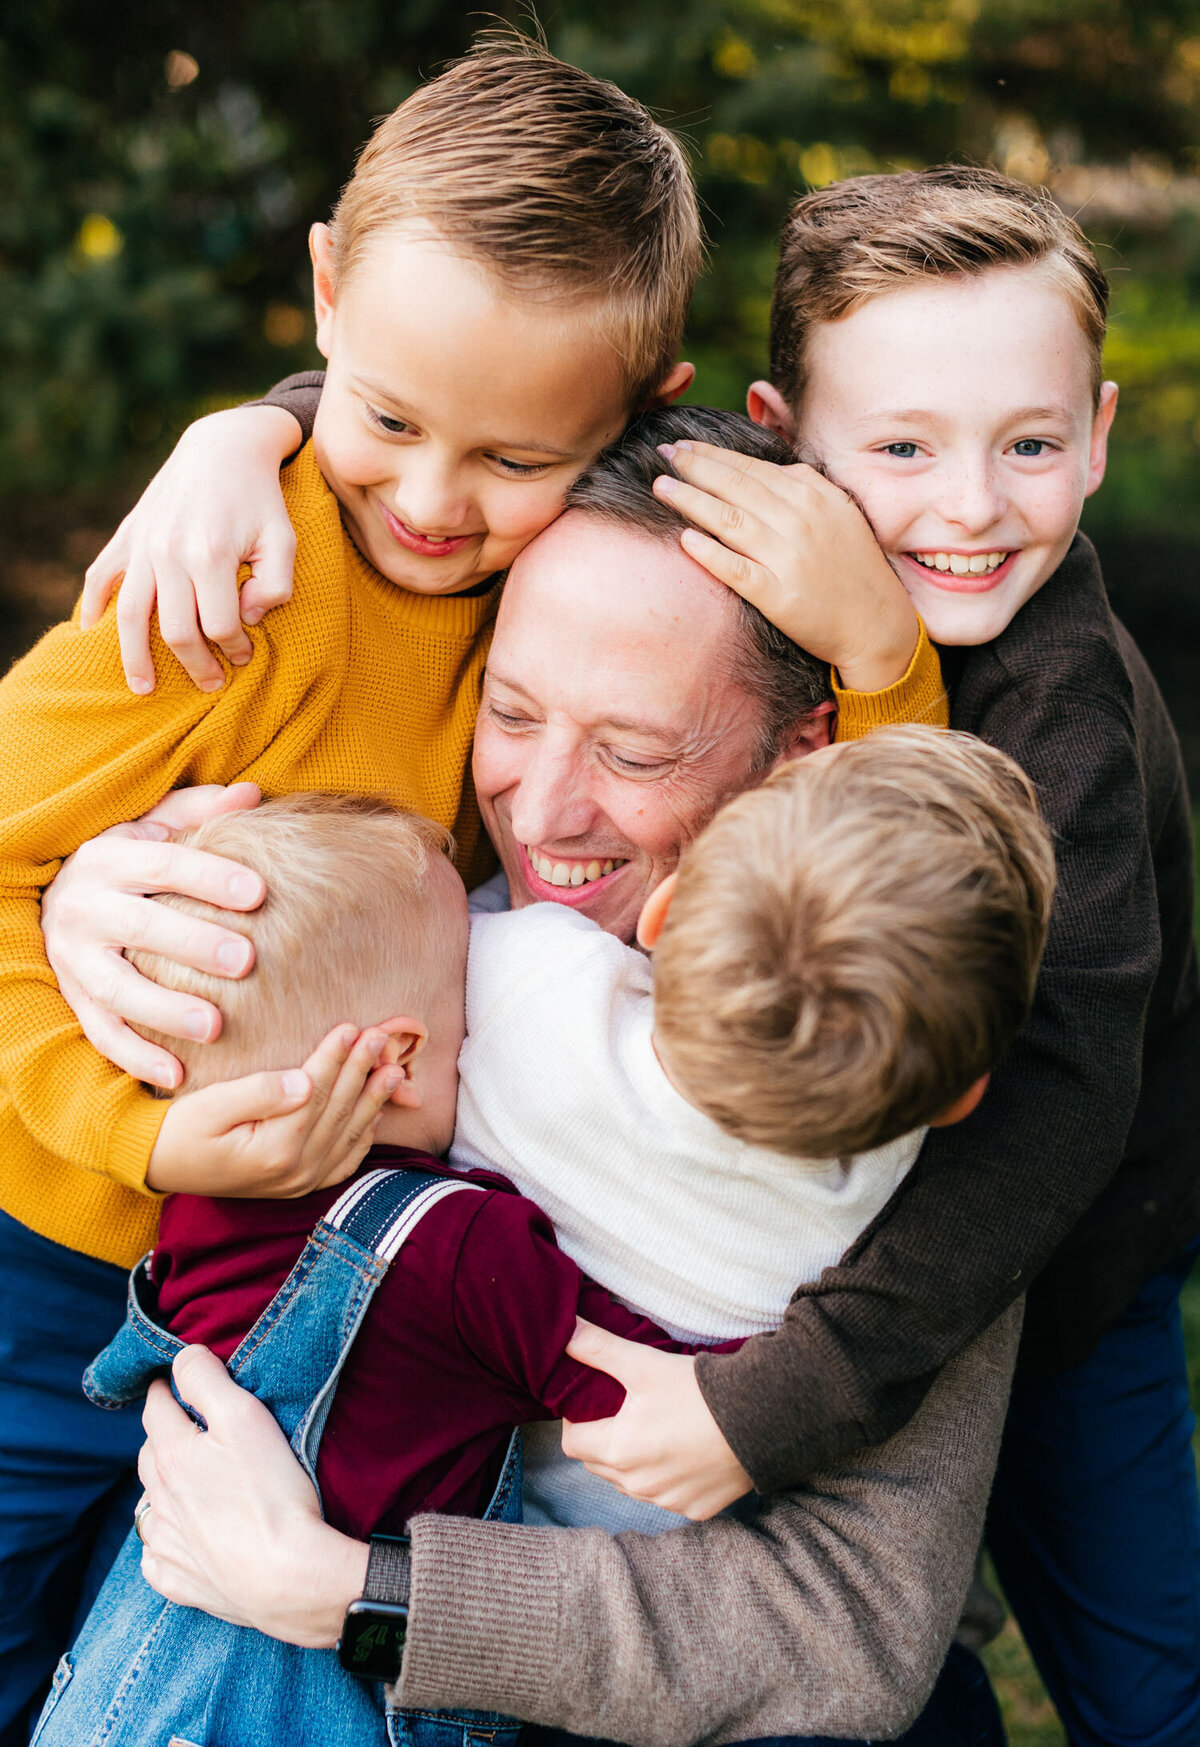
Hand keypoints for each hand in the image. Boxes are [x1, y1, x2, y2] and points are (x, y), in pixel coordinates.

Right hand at [41, 784, 265, 1090]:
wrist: (60, 903)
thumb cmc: (131, 865)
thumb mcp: (154, 829)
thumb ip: (199, 812)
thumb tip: (250, 794)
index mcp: (108, 859)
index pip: (162, 865)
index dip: (209, 877)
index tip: (259, 892)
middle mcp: (84, 908)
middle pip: (141, 928)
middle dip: (194, 945)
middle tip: (246, 961)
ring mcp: (74, 959)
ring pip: (117, 988)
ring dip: (165, 1009)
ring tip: (214, 1027)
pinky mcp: (74, 1000)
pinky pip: (103, 1033)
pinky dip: (137, 1056)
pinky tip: (178, 1074)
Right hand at [82, 405, 300, 693]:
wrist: (223, 448)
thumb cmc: (261, 501)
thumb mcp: (285, 540)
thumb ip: (277, 586)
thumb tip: (248, 619)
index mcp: (212, 555)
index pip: (220, 625)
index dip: (236, 649)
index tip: (245, 657)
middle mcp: (170, 552)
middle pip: (175, 630)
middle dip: (195, 665)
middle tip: (211, 684)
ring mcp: (143, 544)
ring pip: (130, 614)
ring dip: (136, 657)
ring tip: (143, 688)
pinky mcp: (128, 534)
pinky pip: (100, 576)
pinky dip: (93, 607)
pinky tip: (92, 634)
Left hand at [137, 1346, 366, 1645]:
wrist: (287, 1578)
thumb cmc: (272, 1494)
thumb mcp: (246, 1418)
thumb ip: (207, 1380)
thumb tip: (182, 1359)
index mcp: (171, 1455)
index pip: (157, 1407)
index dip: (167, 1388)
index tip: (176, 1382)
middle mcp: (157, 1499)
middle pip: (149, 1455)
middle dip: (164, 1435)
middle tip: (191, 1429)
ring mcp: (164, 1544)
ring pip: (150, 1505)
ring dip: (163, 1488)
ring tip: (191, 1482)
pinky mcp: (176, 1582)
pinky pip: (156, 1555)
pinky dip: (165, 1540)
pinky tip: (186, 1537)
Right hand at [146, 1023, 405, 1196]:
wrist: (160, 1166)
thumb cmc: (180, 1129)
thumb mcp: (209, 1106)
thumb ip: (258, 1093)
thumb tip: (305, 1081)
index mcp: (274, 1150)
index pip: (316, 1094)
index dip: (335, 1058)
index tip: (351, 1027)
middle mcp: (294, 1171)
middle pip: (339, 1111)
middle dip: (362, 1071)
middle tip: (381, 1036)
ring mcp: (300, 1182)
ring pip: (349, 1135)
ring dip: (374, 1100)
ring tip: (395, 1069)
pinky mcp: (299, 1185)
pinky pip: (343, 1162)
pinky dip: (362, 1136)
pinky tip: (375, 1113)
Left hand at [561, 1318, 752, 1519]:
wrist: (761, 1419)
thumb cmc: (697, 1391)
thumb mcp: (643, 1363)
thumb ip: (598, 1348)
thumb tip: (563, 1331)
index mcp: (618, 1452)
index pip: (572, 1442)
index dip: (577, 1419)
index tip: (597, 1400)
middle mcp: (638, 1486)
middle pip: (599, 1465)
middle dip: (603, 1439)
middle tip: (624, 1409)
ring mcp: (667, 1501)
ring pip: (631, 1483)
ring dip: (633, 1461)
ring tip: (656, 1428)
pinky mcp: (695, 1510)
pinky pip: (667, 1495)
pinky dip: (668, 1477)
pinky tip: (686, 1451)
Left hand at [653, 441, 918, 692]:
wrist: (876, 623)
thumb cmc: (853, 567)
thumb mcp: (839, 512)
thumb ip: (805, 484)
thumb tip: (767, 465)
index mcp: (810, 497)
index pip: (751, 469)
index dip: (712, 455)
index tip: (682, 446)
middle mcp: (798, 522)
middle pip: (735, 487)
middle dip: (694, 468)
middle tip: (662, 456)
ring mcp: (787, 558)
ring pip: (729, 521)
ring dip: (691, 501)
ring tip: (661, 487)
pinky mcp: (779, 596)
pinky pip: (737, 570)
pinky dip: (710, 554)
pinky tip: (685, 540)